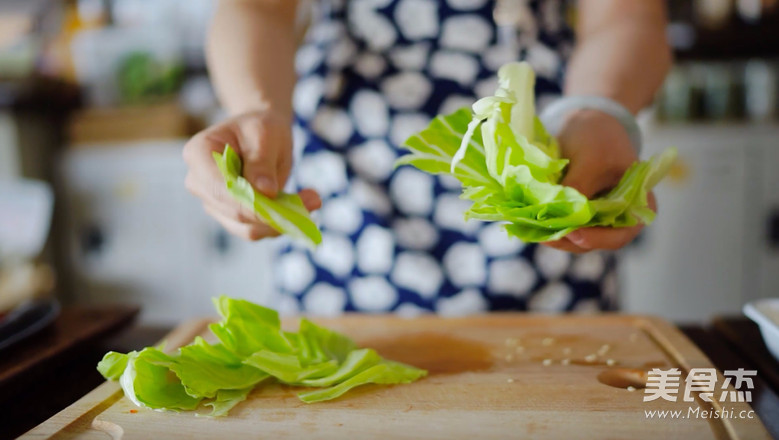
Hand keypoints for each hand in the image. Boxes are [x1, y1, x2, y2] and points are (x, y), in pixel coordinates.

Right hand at [183, 110, 320, 240]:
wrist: (261, 136)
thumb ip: (261, 162)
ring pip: (247, 227)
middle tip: (314, 199)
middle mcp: (199, 183)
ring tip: (314, 200)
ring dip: (283, 220)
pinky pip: (255, 230)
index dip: (251, 202)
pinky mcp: (231, 217)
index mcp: (199, 154)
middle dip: (275, 211)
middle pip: (235, 211)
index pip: (221, 188)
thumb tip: (265, 193)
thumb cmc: (260, 127)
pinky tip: (303, 209)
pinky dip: (280, 224)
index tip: (284, 202)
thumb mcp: (264, 134)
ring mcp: (214, 203)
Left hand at [543, 109, 655, 252]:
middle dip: (567, 239)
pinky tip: (530, 220)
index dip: (596, 239)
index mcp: (637, 206)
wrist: (586, 122)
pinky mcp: (575, 214)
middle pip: (593, 241)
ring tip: (530, 227)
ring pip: (573, 238)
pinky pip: (562, 226)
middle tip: (541, 234)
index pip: (619, 236)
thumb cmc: (599, 136)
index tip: (573, 233)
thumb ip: (579, 187)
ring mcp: (595, 218)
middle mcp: (618, 218)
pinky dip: (547, 225)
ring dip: (553, 234)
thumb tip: (560, 212)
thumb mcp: (592, 158)